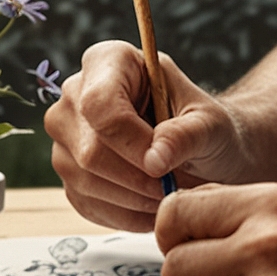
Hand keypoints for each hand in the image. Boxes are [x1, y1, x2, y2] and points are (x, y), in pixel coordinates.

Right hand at [45, 40, 247, 229]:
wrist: (202, 151)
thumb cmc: (205, 126)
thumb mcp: (211, 125)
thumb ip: (186, 135)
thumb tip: (154, 160)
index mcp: (110, 61)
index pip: (100, 104)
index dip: (131, 143)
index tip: (164, 166)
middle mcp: (75, 94)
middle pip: (90, 149)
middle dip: (138, 179)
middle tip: (175, 187)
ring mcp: (66, 135)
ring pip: (85, 180)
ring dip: (133, 200)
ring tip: (168, 195)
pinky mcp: (68, 171)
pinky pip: (86, 203)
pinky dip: (124, 214)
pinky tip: (151, 207)